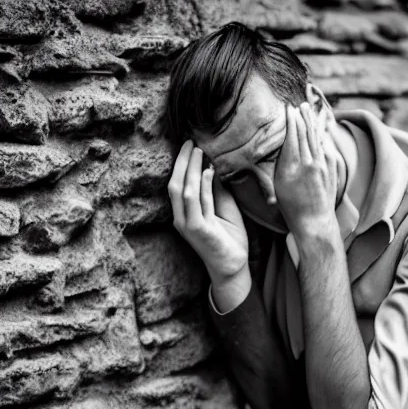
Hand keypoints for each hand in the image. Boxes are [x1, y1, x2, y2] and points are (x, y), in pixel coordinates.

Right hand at [168, 140, 248, 283]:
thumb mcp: (221, 208)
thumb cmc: (227, 237)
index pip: (177, 184)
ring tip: (200, 151)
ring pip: (186, 190)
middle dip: (182, 162)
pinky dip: (204, 185)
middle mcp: (181, 218)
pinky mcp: (199, 229)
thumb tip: (212, 166)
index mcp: (183, 213)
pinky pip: (199, 202)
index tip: (190, 146)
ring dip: (193, 169)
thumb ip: (214, 190)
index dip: (182, 164)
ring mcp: (188, 225)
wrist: (232, 266)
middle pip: (175, 184)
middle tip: (191, 142)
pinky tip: (210, 171)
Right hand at [274, 103, 337, 237]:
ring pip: (316, 137)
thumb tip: (286, 146)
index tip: (288, 110)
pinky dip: (323, 134)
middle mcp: (308, 163)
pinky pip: (326, 146)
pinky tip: (323, 126)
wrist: (314, 221)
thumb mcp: (279, 185)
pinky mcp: (332, 168)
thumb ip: (282, 163)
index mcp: (291, 167)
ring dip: (313, 121)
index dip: (291, 122)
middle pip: (305, 134)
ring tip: (309, 109)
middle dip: (302, 117)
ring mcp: (322, 165)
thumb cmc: (291, 206)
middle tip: (299, 104)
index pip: (292, 137)